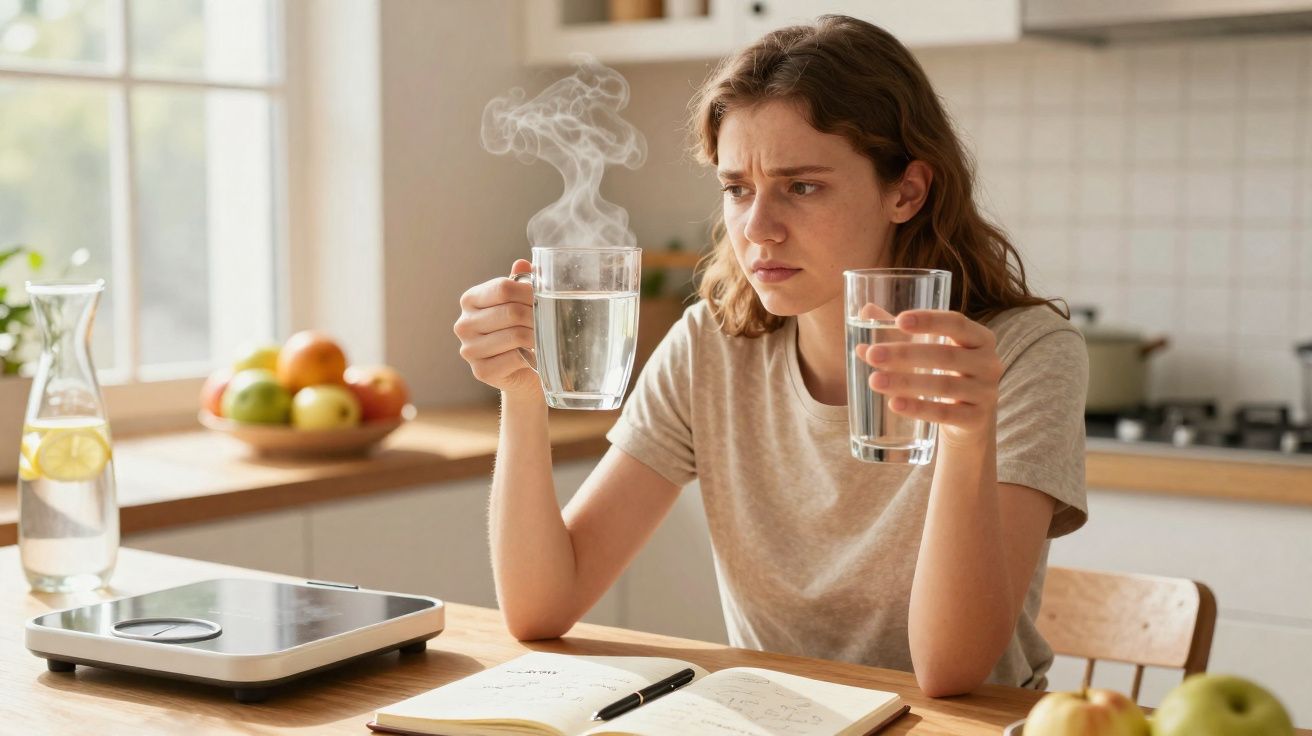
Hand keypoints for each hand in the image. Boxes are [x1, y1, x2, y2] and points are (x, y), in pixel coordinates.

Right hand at [453, 259, 540, 396]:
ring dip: (536, 337)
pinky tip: (532, 357)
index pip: (503, 288)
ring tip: (542, 338)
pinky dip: (531, 358)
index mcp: (470, 300)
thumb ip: (520, 282)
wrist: (520, 370)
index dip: (529, 292)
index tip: (542, 299)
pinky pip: (515, 358)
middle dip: (536, 317)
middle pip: (511, 312)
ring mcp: (469, 349)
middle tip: (548, 322)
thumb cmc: (519, 330)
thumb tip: (522, 264)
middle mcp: (464, 324)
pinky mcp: (481, 371)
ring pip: (516, 335)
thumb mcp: (519, 302)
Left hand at [855, 308, 1000, 445]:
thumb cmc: (946, 374)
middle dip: (905, 354)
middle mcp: (989, 363)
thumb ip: (899, 331)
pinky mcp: (977, 419)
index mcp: (979, 338)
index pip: (956, 322)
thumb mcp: (928, 350)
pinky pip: (946, 414)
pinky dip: (919, 408)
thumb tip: (866, 311)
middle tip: (873, 354)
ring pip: (944, 385)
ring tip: (874, 380)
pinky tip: (894, 404)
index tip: (899, 320)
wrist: (970, 420)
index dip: (929, 320)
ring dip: (906, 382)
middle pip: (946, 355)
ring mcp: (986, 392)